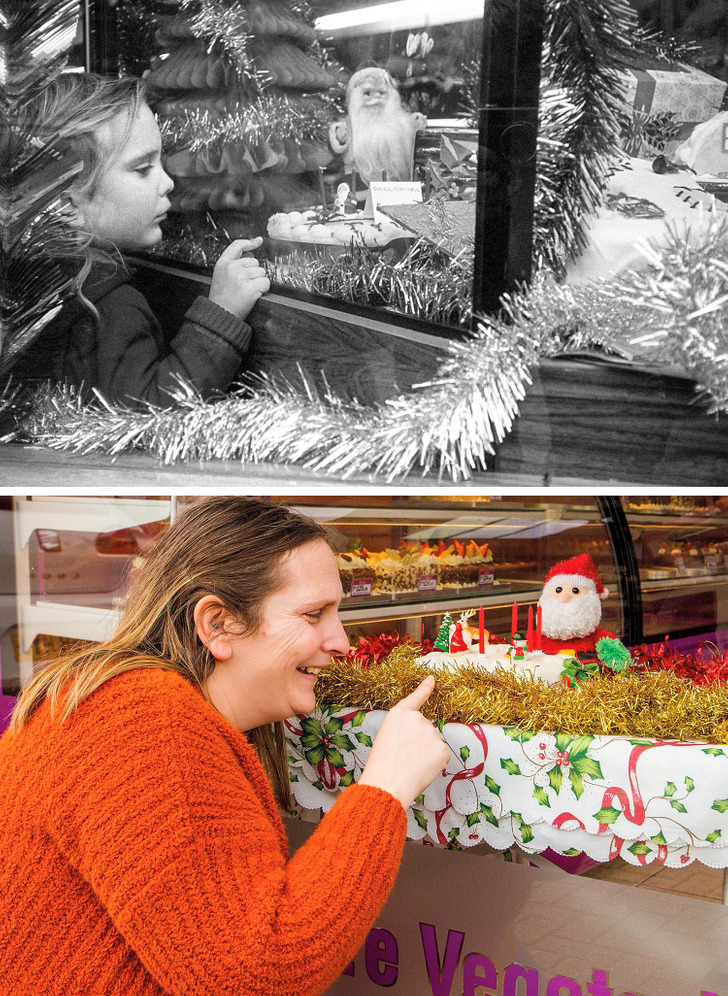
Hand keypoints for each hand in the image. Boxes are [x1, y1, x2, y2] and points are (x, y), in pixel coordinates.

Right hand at [209, 237, 269, 320]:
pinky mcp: (250, 288)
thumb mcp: (221, 276)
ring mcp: (241, 277)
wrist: (220, 314)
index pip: (237, 246)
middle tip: (244, 285)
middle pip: (254, 261)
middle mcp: (232, 267)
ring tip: (247, 291)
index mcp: (223, 263)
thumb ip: (234, 263)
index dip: (249, 242)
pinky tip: (254, 295)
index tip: (258, 241)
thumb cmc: (222, 297)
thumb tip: (251, 253)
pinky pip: (265, 282)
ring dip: (259, 281)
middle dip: (254, 272)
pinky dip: (263, 289)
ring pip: (261, 272)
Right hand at [358, 676, 448, 809]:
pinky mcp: (442, 748)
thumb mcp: (386, 737)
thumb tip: (422, 735)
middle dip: (420, 742)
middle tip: (405, 757)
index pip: (415, 698)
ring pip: (434, 743)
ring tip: (411, 764)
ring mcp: (432, 732)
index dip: (424, 689)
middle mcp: (417, 718)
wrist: (388, 783)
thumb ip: (404, 729)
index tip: (432, 679)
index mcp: (399, 714)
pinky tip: (421, 769)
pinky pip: (441, 755)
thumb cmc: (382, 765)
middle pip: (425, 729)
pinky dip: (434, 764)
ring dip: (427, 753)